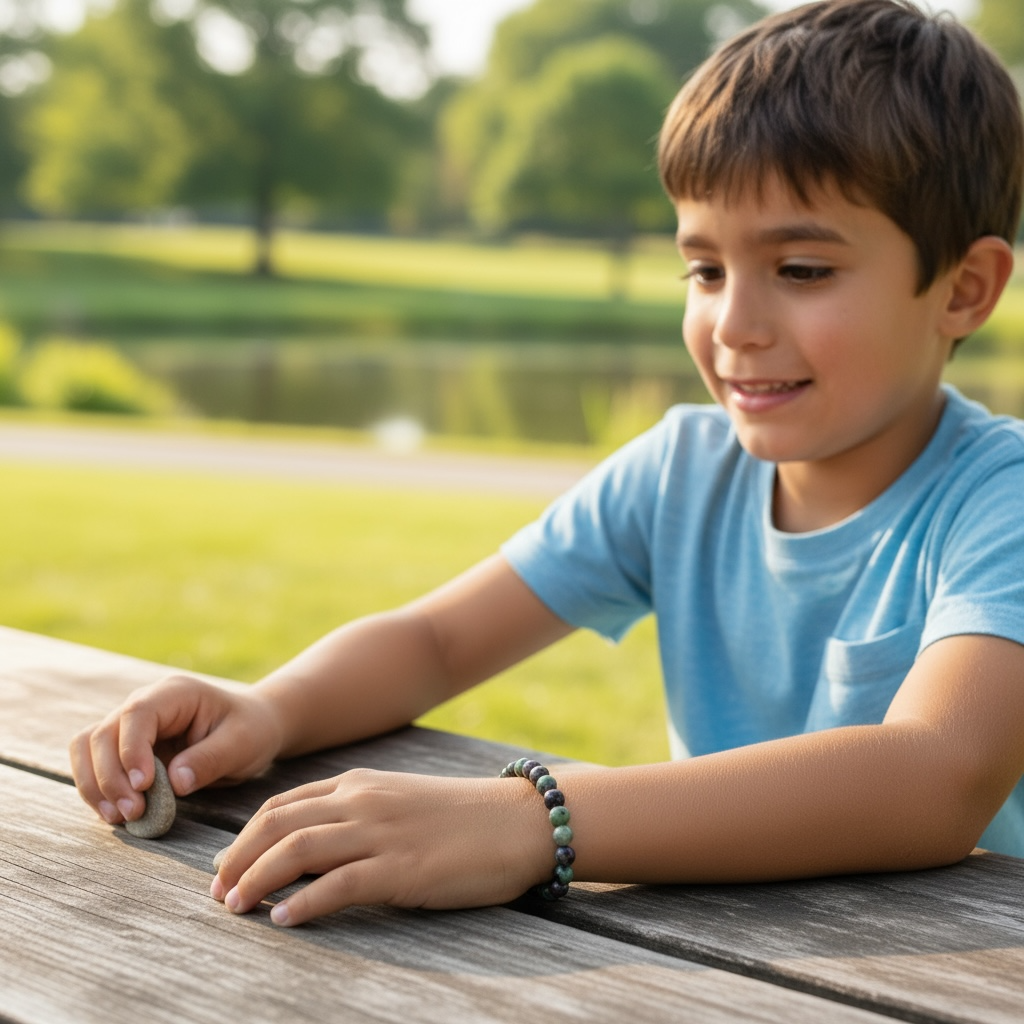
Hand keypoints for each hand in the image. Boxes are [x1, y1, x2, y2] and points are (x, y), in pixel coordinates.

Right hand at [69, 674, 284, 825]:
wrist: (252, 728)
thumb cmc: (250, 730)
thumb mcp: (242, 744)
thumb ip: (210, 759)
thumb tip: (175, 783)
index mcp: (175, 694)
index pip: (137, 714)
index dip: (131, 750)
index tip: (143, 786)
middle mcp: (145, 704)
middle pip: (103, 733)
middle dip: (110, 777)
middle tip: (133, 812)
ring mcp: (130, 725)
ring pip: (88, 748)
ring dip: (94, 785)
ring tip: (118, 817)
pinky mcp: (124, 747)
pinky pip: (93, 764)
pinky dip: (97, 789)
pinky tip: (116, 814)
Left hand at [210, 769, 552, 924]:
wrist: (520, 820)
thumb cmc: (463, 818)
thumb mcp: (402, 803)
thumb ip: (359, 815)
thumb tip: (314, 847)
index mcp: (361, 784)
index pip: (283, 805)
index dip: (245, 837)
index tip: (226, 866)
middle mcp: (363, 801)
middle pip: (278, 824)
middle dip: (238, 859)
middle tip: (218, 893)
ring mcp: (381, 833)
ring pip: (297, 849)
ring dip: (257, 879)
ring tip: (236, 907)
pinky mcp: (402, 868)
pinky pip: (339, 884)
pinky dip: (303, 902)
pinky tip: (284, 919)